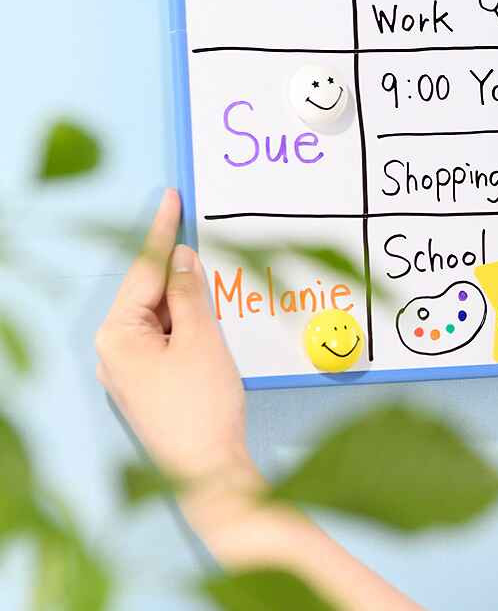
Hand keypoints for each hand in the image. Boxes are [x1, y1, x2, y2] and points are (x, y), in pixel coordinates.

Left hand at [95, 190, 421, 608]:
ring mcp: (129, 368)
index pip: (142, 269)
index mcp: (117, 334)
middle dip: (178, 268)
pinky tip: (208, 317)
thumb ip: (190, 292)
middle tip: (203, 238)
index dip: (161, 230)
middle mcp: (114, 350)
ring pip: (160, 312)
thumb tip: (183, 258)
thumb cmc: (201, 407)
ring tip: (214, 288)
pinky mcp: (148, 381)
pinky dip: (188, 320)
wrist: (208, 470)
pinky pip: (166, 334)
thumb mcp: (201, 337)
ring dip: (187, 297)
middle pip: (148, 290)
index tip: (170, 197)